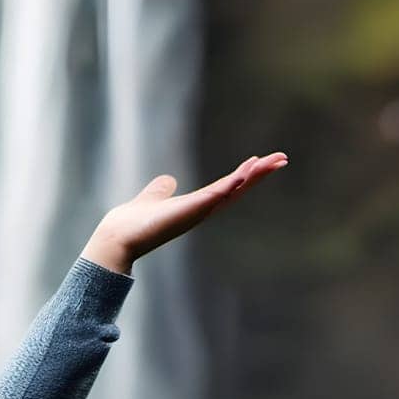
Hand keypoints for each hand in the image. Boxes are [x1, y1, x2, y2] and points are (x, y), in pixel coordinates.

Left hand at [86, 152, 288, 271]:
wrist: (116, 239)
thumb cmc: (130, 225)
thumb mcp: (151, 199)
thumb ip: (160, 191)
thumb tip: (167, 180)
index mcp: (193, 206)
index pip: (226, 188)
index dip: (245, 175)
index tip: (262, 161)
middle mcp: (200, 211)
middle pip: (236, 189)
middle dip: (259, 174)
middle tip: (281, 159)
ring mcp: (197, 212)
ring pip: (231, 190)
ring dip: (253, 175)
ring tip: (274, 160)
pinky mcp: (190, 211)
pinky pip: (216, 194)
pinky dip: (232, 182)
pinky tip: (247, 170)